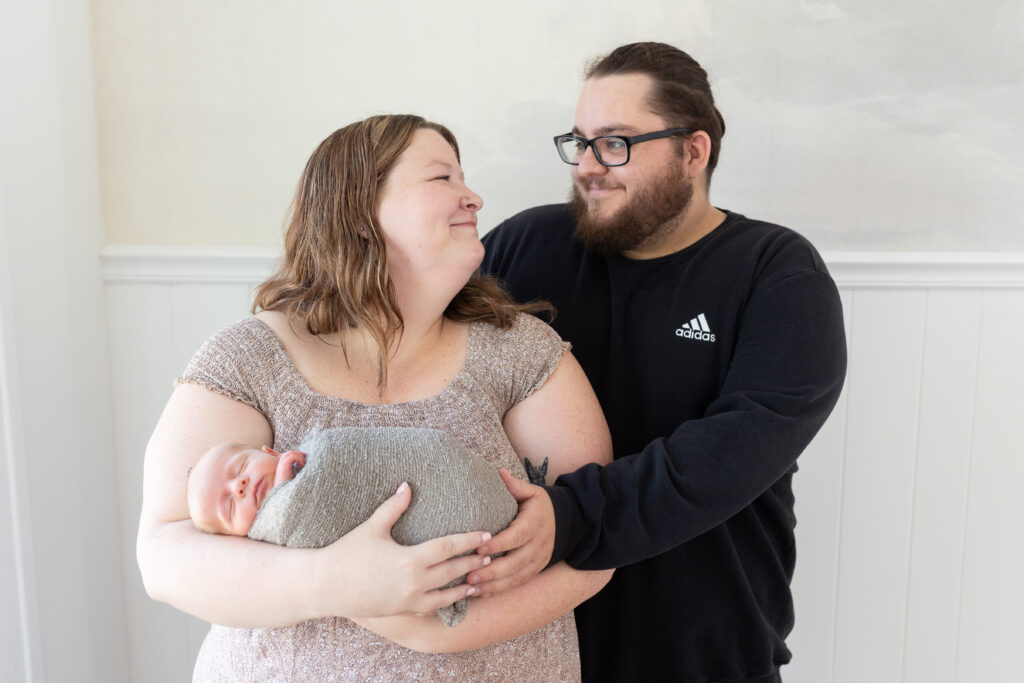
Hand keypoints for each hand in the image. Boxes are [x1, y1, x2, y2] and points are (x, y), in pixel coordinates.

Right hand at [312, 482, 493, 617]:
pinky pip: (431, 608)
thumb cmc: (347, 553)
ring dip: (465, 586)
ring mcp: (409, 600)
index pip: (449, 547)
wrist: (325, 586)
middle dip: (473, 562)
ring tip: (480, 580)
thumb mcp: (372, 527)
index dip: (470, 540)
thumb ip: (393, 507)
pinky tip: (454, 598)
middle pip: (454, 571)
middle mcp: (414, 582)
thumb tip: (408, 485)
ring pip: (447, 594)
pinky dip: (446, 602)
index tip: (486, 533)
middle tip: (491, 554)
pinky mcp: (402, 611)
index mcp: (410, 559)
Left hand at [465, 469, 554, 596]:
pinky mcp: (535, 570)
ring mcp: (537, 560)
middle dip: (492, 571)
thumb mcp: (532, 492)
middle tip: (469, 575)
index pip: (516, 536)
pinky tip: (481, 593)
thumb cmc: (541, 506)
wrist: (568, 522)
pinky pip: (517, 583)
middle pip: (515, 562)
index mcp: (534, 524)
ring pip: (516, 577)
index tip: (479, 548)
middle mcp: (538, 545)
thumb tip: (498, 472)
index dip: (498, 544)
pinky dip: (499, 590)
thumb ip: (515, 486)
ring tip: (471, 588)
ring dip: (493, 585)